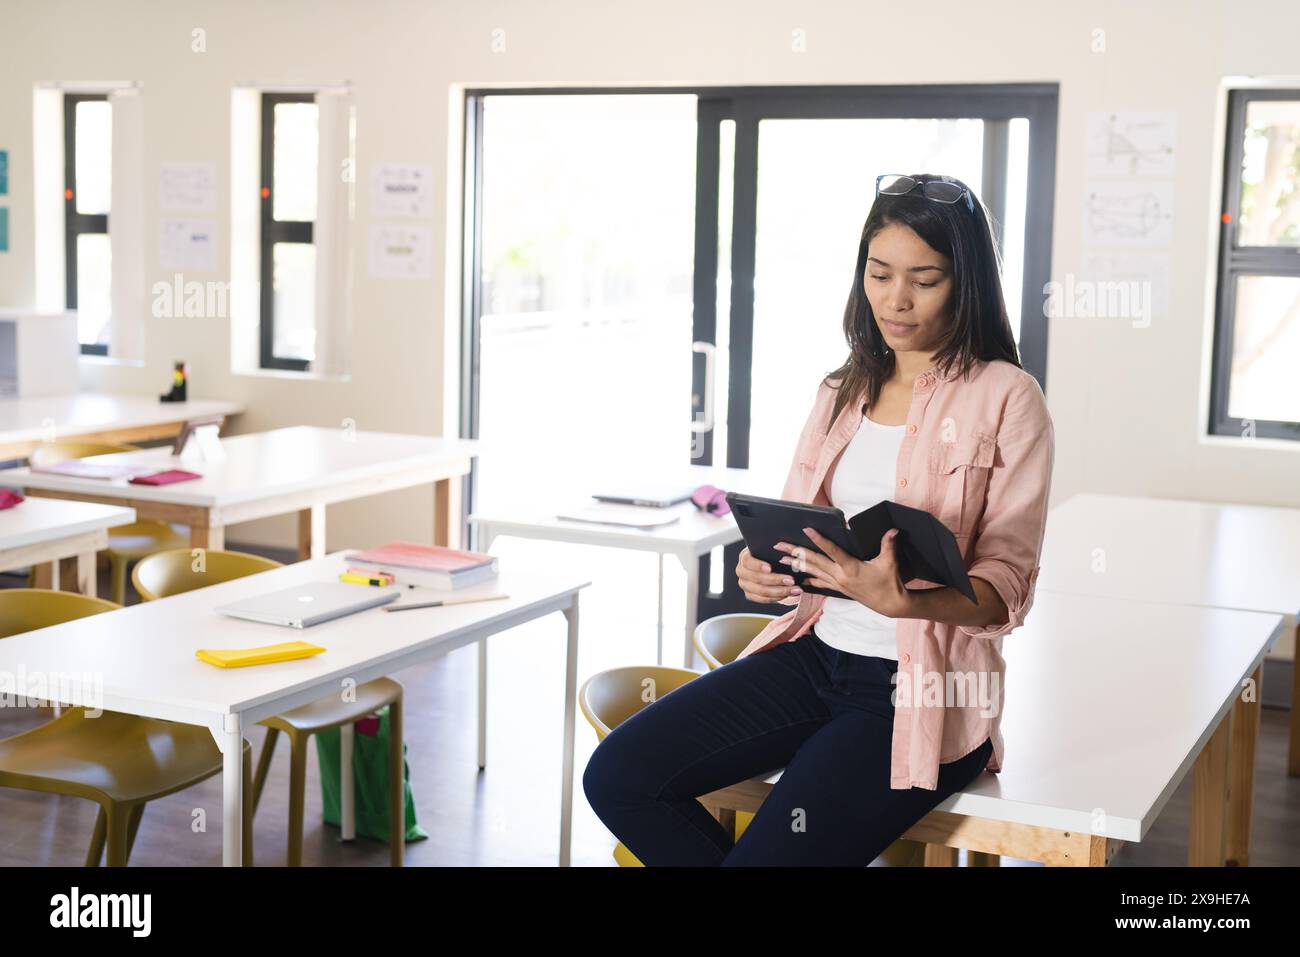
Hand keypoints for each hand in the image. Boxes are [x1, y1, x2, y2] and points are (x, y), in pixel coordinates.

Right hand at [735, 546, 802, 603]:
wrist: (768, 564)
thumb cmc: (770, 554)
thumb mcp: (771, 549)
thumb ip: (776, 550)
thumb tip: (785, 551)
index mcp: (744, 557)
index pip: (747, 561)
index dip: (758, 565)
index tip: (770, 568)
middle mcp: (741, 572)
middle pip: (756, 579)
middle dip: (775, 580)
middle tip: (791, 580)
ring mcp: (745, 585)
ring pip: (761, 591)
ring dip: (780, 591)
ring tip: (795, 589)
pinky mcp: (750, 595)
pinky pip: (764, 599)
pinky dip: (778, 597)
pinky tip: (789, 594)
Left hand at [774, 527, 909, 617]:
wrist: (889, 604)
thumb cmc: (889, 582)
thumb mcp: (890, 563)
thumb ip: (888, 545)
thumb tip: (892, 530)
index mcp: (851, 568)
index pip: (831, 550)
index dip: (819, 539)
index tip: (806, 529)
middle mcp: (840, 576)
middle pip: (814, 561)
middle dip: (796, 552)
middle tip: (780, 545)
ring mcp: (837, 584)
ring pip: (813, 572)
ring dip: (797, 565)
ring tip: (782, 558)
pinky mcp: (838, 589)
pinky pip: (819, 584)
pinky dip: (808, 581)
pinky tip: (797, 580)